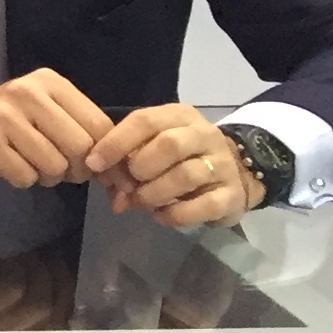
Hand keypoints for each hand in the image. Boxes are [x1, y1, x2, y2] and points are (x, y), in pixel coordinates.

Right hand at [0, 69, 112, 188]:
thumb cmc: (5, 119)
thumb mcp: (44, 110)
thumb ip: (79, 129)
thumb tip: (115, 168)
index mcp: (49, 82)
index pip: (99, 124)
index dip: (103, 154)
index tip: (92, 167)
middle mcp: (27, 93)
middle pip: (80, 147)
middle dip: (75, 169)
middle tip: (60, 170)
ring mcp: (3, 116)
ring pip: (53, 165)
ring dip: (47, 176)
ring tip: (31, 164)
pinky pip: (25, 176)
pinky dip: (22, 179)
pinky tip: (10, 166)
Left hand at [0, 209, 73, 329]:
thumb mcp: (28, 284)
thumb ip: (59, 298)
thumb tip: (109, 303)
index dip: (80, 309)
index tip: (81, 277)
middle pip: (57, 319)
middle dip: (61, 282)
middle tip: (51, 258)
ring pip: (39, 303)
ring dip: (42, 272)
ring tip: (30, 257)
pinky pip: (17, 289)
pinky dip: (21, 267)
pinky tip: (9, 260)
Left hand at [85, 101, 262, 227]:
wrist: (238, 173)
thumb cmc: (181, 158)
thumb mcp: (153, 149)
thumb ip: (125, 161)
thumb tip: (106, 185)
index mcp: (180, 116)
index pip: (145, 120)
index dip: (115, 142)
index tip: (94, 163)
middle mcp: (205, 135)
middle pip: (169, 144)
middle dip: (140, 167)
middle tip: (127, 185)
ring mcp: (223, 164)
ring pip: (186, 174)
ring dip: (154, 193)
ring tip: (142, 202)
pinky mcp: (233, 194)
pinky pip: (204, 205)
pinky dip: (176, 214)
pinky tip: (161, 216)